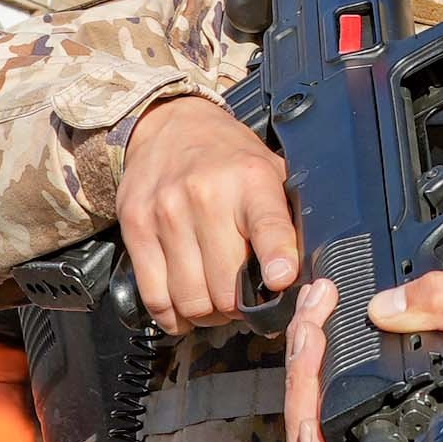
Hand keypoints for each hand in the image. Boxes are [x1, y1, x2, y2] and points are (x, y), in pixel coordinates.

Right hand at [117, 97, 301, 334]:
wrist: (168, 126)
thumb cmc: (227, 157)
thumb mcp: (268, 170)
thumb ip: (287, 217)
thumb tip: (307, 272)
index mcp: (250, 180)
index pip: (267, 225)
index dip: (276, 258)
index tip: (280, 280)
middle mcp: (206, 195)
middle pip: (225, 285)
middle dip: (239, 307)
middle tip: (243, 301)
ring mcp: (166, 213)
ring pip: (190, 299)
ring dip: (207, 314)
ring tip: (215, 303)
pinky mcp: (135, 228)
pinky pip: (154, 296)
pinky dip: (172, 316)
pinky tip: (184, 309)